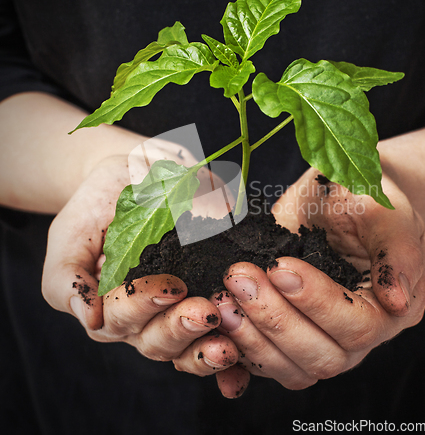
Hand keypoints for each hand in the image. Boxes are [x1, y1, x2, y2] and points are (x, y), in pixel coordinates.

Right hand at [42, 150, 243, 384]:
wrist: (131, 182)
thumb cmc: (96, 211)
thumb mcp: (70, 235)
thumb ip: (68, 276)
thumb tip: (88, 317)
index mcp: (111, 306)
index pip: (123, 317)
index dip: (145, 306)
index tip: (170, 287)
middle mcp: (145, 317)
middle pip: (159, 340)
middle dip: (182, 329)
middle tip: (206, 312)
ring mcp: (177, 312)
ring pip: (188, 345)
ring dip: (208, 346)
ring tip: (229, 337)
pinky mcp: (206, 297)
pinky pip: (217, 334)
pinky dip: (230, 352)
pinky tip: (242, 356)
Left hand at [210, 168, 424, 389]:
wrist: (339, 200)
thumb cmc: (363, 201)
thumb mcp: (384, 212)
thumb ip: (397, 250)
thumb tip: (397, 301)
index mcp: (390, 310)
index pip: (356, 325)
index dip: (316, 302)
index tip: (280, 266)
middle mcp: (357, 335)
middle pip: (321, 356)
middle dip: (275, 319)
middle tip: (240, 277)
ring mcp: (322, 339)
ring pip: (292, 368)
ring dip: (253, 337)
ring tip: (223, 299)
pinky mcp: (291, 337)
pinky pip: (267, 364)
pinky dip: (241, 352)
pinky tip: (219, 328)